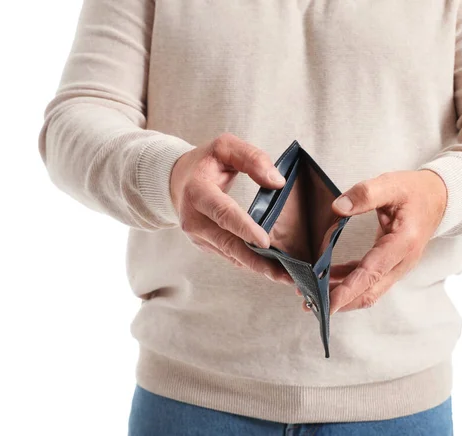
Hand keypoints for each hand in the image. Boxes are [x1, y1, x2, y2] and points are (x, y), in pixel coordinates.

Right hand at [170, 133, 291, 283]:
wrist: (177, 180)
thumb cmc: (205, 162)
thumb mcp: (225, 147)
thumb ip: (252, 158)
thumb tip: (277, 182)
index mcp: (197, 192)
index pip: (222, 212)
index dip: (243, 228)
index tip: (265, 242)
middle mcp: (194, 219)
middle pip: (227, 243)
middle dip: (256, 260)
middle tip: (283, 272)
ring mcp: (198, 236)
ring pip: (230, 255)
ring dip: (257, 267)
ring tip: (284, 276)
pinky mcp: (205, 245)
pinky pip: (230, 256)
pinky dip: (250, 264)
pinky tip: (271, 270)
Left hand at [314, 170, 446, 312]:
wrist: (439, 197)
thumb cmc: (415, 191)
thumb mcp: (392, 184)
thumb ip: (365, 194)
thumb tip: (337, 207)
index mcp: (404, 243)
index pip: (372, 273)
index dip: (349, 290)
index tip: (328, 304)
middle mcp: (402, 261)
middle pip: (370, 291)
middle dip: (340, 302)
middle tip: (310, 305)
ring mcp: (397, 266)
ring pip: (368, 290)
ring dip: (342, 295)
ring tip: (312, 294)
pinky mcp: (390, 264)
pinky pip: (368, 280)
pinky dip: (348, 282)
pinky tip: (327, 278)